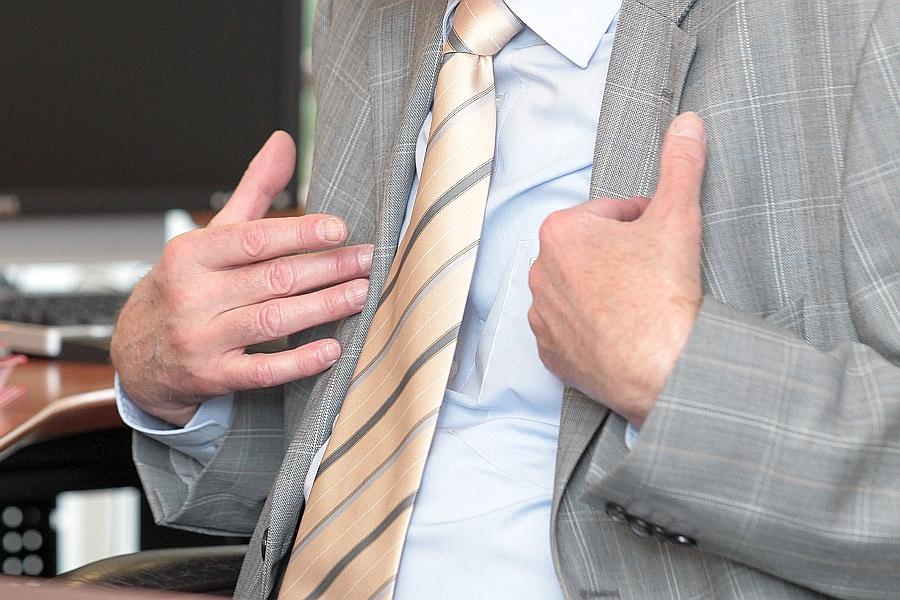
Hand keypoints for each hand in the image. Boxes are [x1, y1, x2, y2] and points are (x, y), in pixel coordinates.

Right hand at [111, 132, 372, 425]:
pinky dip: (299, 360)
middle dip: (327, 268)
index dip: (299, 233)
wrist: (137, 356)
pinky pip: (263, 370)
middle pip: (272, 278)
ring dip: (324, 307)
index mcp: (191, 254)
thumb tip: (285, 142)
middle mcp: (192, 295)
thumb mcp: (211, 238)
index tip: (340, 229)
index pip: (253, 239)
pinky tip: (333, 348)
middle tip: (368, 261)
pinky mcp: (212, 377)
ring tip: (361, 295)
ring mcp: (201, 339)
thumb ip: (253, 192)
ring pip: (273, 320)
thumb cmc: (185, 288)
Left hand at [527, 112, 706, 425]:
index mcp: (561, 232)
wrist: (663, 368)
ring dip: (604, 292)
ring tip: (640, 306)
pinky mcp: (551, 355)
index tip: (660, 242)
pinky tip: (621, 334)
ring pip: (579, 292)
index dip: (643, 225)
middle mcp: (540, 274)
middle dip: (620, 257)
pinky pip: (571, 332)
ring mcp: (542, 318)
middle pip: (592, 253)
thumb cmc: (663, 294)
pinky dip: (592, 330)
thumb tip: (687, 124)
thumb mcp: (677, 217)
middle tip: (654, 275)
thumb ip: (680, 165)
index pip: (610, 215)